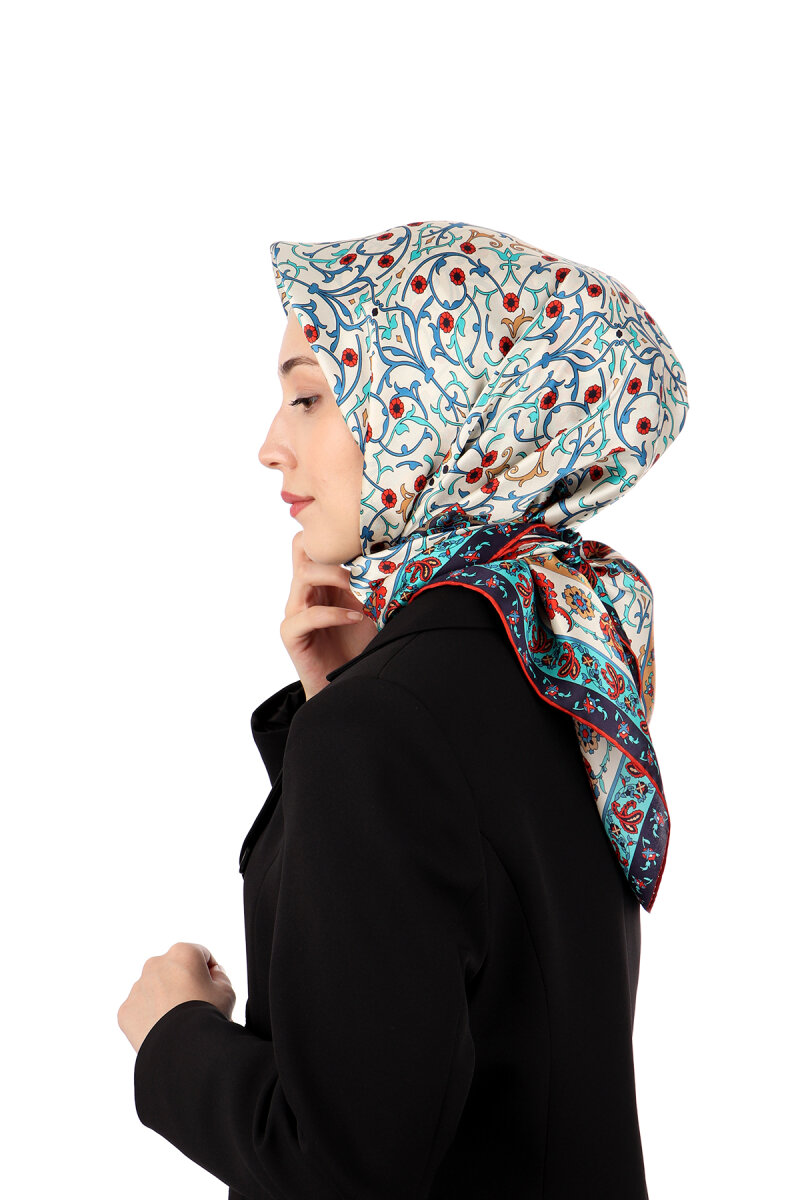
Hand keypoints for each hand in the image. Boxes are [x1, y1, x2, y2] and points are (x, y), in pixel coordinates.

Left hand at [117, 942, 235, 1053]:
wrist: (182, 1050)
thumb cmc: (207, 1018)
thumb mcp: (228, 992)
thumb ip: (220, 976)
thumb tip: (212, 975)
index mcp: (182, 953)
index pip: (201, 956)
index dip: (211, 974)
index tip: (213, 991)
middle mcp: (156, 964)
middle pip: (175, 971)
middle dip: (184, 984)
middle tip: (196, 1008)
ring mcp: (138, 987)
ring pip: (156, 989)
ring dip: (166, 999)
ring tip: (179, 1023)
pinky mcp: (126, 1009)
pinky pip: (141, 1009)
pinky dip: (151, 1017)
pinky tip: (165, 1030)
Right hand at [281, 531, 377, 699]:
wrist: (352, 684)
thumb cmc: (362, 644)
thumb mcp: (374, 607)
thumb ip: (377, 584)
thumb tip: (405, 556)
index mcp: (322, 578)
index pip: (317, 541)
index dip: (337, 533)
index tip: (369, 536)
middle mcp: (305, 589)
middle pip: (303, 546)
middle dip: (334, 548)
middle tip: (364, 559)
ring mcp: (296, 610)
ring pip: (304, 574)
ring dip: (336, 576)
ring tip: (362, 589)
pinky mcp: (292, 634)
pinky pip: (307, 616)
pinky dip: (334, 614)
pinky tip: (356, 618)